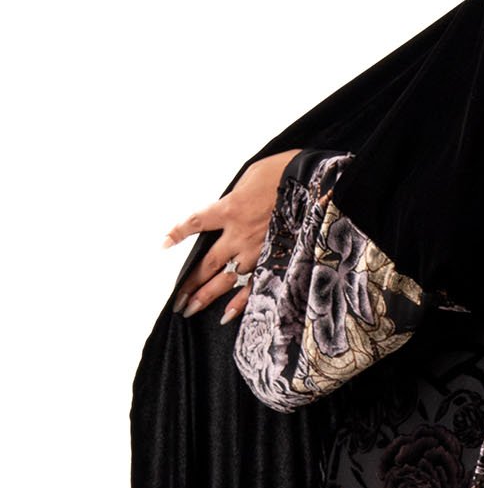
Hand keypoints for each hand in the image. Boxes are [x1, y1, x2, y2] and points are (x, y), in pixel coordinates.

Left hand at [163, 149, 298, 322]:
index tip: (165, 244)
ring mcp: (257, 250)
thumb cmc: (283, 172)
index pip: (196, 223)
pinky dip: (240, 302)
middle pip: (207, 263)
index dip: (178, 233)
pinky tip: (226, 315)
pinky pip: (254, 285)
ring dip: (206, 296)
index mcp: (230, 208)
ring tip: (190, 309)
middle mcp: (239, 234)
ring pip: (226, 279)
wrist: (315, 181)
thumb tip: (226, 208)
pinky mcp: (275, 259)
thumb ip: (234, 197)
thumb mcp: (249, 176)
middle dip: (190, 282)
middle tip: (176, 299)